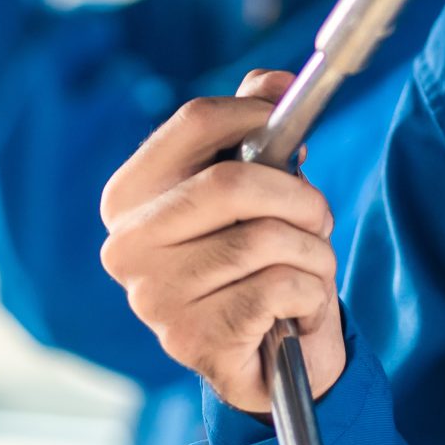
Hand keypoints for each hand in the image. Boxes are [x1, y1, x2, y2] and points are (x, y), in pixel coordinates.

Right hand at [100, 71, 345, 414]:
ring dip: (313, 252)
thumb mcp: (254, 188)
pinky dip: (311, 293)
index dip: (256, 114)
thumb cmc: (253, 263)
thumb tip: (276, 81)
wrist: (265, 363)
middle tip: (317, 215)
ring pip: (265, 239)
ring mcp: (154, 297)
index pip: (195, 121)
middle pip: (233, 182)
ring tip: (307, 268)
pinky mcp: (192, 340)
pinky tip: (297, 309)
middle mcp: (127, 246)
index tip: (288, 127)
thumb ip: (255, 128)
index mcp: (128, 197)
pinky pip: (279, 288)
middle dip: (298, 196)